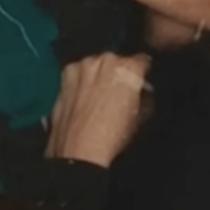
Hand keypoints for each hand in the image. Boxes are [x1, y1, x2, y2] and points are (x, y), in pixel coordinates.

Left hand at [45, 52, 151, 167]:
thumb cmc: (114, 135)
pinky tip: (80, 98)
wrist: (79, 150)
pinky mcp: (64, 75)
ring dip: (97, 75)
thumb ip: (145, 96)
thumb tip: (143, 91)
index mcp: (128, 67)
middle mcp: (105, 59)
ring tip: (96, 97)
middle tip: (116, 93)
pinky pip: (78, 73)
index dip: (142, 74)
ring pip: (95, 65)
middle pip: (116, 61)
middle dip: (118, 73)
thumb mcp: (140, 117)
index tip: (140, 84)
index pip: (142, 61)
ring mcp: (82, 65)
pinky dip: (81, 81)